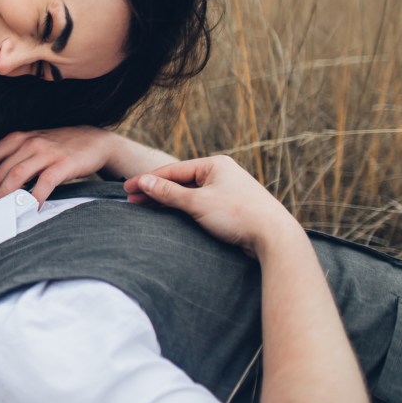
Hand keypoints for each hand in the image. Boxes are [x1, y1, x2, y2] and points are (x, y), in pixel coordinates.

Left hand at [0, 127, 118, 202]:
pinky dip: (35, 198)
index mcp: (18, 138)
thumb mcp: (32, 144)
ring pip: (17, 176)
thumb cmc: (59, 146)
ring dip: (7, 196)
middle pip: (1, 171)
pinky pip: (44, 183)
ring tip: (4, 212)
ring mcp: (46, 152)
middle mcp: (29, 142)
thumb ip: (13, 157)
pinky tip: (32, 210)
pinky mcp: (63, 164)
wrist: (94, 140)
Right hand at [123, 155, 299, 255]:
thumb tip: (144, 182)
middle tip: (131, 200)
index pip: (173, 170)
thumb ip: (168, 192)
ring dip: (168, 200)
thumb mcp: (197, 202)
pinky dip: (183, 208)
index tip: (126, 189)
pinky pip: (200, 204)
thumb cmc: (238, 215)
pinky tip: (171, 214)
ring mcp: (228, 190)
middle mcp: (222, 174)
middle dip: (156, 191)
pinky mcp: (232, 207)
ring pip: (190, 193)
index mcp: (215, 164)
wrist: (275, 237)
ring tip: (145, 207)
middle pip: (180, 181)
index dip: (148, 180)